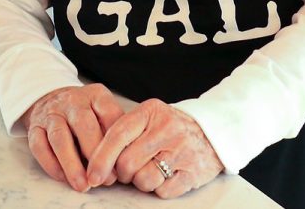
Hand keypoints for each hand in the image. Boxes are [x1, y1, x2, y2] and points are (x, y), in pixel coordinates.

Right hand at [21, 84, 124, 191]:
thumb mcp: (103, 111)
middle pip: (83, 125)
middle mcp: (73, 101)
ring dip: (71, 164)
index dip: (116, 142)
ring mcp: (51, 113)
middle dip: (95, 155)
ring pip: (59, 137)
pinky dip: (51, 164)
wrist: (51, 98)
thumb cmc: (85, 112)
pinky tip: (63, 178)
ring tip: (82, 185)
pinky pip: (39, 146)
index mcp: (96, 95)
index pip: (109, 114)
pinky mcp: (34, 127)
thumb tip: (123, 161)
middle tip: (104, 180)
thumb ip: (113, 130)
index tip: (121, 165)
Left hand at [85, 99, 224, 199]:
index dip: (100, 158)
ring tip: (151, 169)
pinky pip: (163, 191)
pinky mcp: (194, 172)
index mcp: (150, 112)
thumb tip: (95, 163)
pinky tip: (166, 175)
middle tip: (130, 168)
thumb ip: (124, 133)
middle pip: (127, 163)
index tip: (92, 176)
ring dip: (141, 182)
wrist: (213, 131)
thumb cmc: (171, 127)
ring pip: (144, 180)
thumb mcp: (149, 118)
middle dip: (123, 173)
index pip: (118, 135)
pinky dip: (160, 188)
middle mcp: (167, 129)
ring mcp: (182, 151)